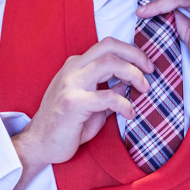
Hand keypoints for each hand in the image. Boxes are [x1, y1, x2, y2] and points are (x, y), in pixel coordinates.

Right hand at [12, 37, 152, 170]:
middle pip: (109, 47)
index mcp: (76, 66)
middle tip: (150, 71)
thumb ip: (108, 91)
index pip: (107, 46)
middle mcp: (73, 70)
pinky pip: (107, 96)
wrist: (40, 143)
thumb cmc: (66, 125)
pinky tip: (130, 113)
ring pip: (108, 63)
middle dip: (135, 55)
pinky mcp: (73, 103)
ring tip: (144, 89)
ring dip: (133, 74)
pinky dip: (124, 103)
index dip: (131, 52)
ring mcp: (71, 84)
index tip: (146, 66)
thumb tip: (129, 83)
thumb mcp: (92, 104)